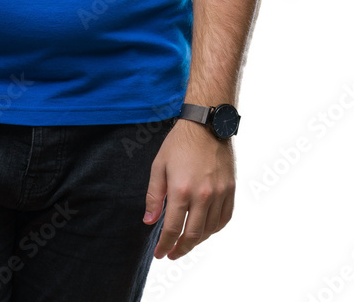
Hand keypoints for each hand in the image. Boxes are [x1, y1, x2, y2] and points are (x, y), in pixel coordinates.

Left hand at [143, 118, 235, 259]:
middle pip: (192, 235)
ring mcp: (219, 194)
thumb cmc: (178, 144)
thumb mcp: (159, 166)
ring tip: (186, 242)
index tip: (160, 254)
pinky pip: (224, 219)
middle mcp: (202, 196)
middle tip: (172, 254)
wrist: (206, 125)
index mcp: (181, 190)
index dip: (164, 245)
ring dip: (197, 241)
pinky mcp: (230, 189)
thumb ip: (153, 196)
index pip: (172, 229)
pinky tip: (205, 230)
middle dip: (180, 249)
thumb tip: (149, 222)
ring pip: (209, 230)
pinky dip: (214, 229)